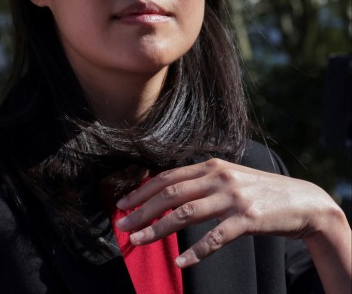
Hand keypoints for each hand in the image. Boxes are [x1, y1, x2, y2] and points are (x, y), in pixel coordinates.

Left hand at [115, 158, 350, 293]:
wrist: (305, 202)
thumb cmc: (262, 192)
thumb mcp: (230, 178)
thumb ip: (202, 182)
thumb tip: (168, 193)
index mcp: (211, 166)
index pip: (167, 177)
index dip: (141, 191)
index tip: (122, 203)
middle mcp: (219, 177)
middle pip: (170, 193)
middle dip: (142, 210)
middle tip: (122, 225)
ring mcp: (233, 198)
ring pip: (185, 213)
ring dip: (158, 228)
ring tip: (139, 240)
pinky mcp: (248, 219)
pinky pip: (215, 237)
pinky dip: (196, 250)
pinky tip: (181, 261)